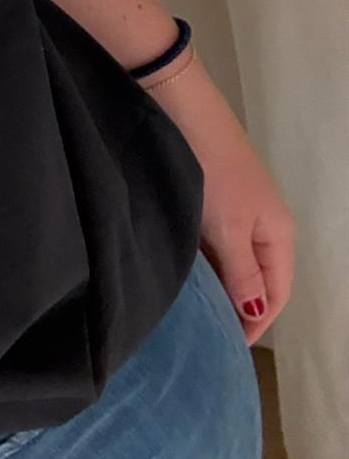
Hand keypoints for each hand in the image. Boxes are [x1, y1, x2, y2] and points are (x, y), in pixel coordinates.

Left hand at [150, 62, 295, 344]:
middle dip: (238, 308)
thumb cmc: (211, 173)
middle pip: (258, 278)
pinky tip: (183, 272)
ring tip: (195, 311)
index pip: (277, 293)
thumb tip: (255, 314)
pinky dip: (204, 262)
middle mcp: (264, 223)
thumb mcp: (228, 230)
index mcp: (278, 234)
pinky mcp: (212, 197)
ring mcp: (239, 209)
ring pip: (234, 260)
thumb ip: (242, 274)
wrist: (181, 111)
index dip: (256, 323)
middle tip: (209, 335)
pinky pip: (215, 242)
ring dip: (220, 285)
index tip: (228, 347)